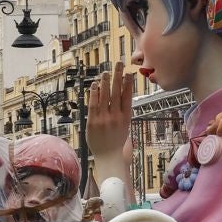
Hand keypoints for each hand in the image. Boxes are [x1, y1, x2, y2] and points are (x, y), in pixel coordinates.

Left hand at [85, 62, 134, 179]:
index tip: (129, 73)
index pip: (128, 97)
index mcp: (126, 118)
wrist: (108, 156)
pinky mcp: (93, 122)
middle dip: (118, 77)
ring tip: (106, 72)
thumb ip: (124, 113)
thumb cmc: (117, 142)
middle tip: (119, 64)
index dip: (128, 84)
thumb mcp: (125, 127)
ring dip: (106, 82)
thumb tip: (124, 97)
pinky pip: (93, 105)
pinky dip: (94, 94)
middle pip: (117, 93)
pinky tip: (95, 85)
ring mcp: (104, 119)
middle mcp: (116, 117)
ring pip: (105, 96)